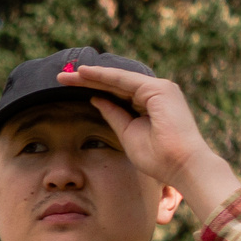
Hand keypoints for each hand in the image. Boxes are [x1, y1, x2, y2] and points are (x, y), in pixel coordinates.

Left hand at [66, 63, 240, 222]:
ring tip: (64, 76)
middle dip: (86, 80)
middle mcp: (155, 92)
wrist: (181, 166)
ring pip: (117, 79)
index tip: (67, 89)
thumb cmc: (158, 158)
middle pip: (114, 84)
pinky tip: (84, 73)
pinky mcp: (158, 89)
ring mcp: (159, 89)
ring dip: (90, 76)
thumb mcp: (127, 133)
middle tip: (60, 78)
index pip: (116, 92)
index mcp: (150, 104)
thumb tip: (96, 99)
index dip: (92, 89)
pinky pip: (124, 80)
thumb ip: (114, 115)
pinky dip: (103, 76)